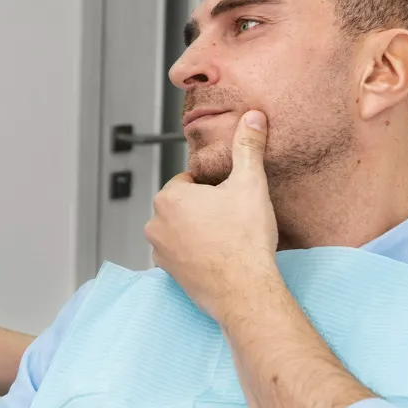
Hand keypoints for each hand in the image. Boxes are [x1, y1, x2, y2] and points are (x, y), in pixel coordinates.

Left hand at [145, 110, 279, 322]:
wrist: (245, 290)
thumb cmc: (245, 239)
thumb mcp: (250, 184)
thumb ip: (248, 147)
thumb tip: (252, 117)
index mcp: (168, 197)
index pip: (189, 181)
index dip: (213, 189)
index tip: (230, 200)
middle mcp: (155, 223)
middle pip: (183, 205)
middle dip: (204, 209)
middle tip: (232, 219)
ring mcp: (159, 250)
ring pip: (180, 229)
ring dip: (198, 230)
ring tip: (226, 238)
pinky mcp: (167, 272)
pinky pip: (181, 252)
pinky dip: (195, 252)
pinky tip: (218, 256)